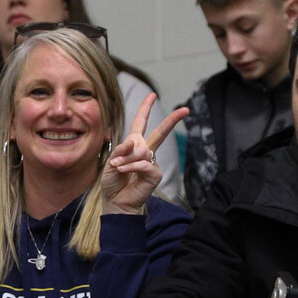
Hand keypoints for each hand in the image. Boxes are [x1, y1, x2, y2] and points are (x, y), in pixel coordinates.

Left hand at [101, 94, 187, 214]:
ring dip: (126, 159)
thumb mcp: (111, 162)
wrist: (116, 202)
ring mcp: (151, 163)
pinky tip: (124, 172)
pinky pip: (143, 163)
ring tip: (117, 168)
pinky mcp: (155, 174)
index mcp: (133, 144)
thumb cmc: (113, 182)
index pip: (140, 123)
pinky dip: (131, 166)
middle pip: (159, 132)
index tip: (152, 95)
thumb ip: (121, 150)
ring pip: (142, 151)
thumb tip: (134, 142)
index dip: (145, 109)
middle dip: (172, 120)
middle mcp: (145, 151)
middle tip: (186, 110)